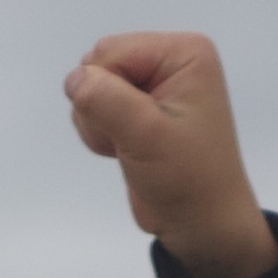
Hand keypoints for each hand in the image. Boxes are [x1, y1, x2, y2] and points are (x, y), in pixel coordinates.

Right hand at [65, 31, 276, 277]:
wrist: (203, 226)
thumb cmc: (189, 180)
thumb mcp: (146, 135)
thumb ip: (104, 99)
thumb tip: (74, 79)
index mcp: (183, 52)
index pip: (110, 51)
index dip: (107, 92)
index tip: (138, 129)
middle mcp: (169, 61)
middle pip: (98, 64)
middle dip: (101, 107)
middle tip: (133, 141)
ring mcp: (153, 85)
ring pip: (91, 87)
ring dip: (98, 123)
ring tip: (132, 149)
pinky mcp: (138, 110)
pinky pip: (95, 106)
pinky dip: (100, 132)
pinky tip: (126, 151)